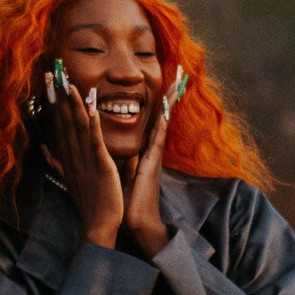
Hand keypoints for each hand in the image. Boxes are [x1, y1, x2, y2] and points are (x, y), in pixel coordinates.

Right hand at [43, 65, 124, 248]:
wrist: (98, 224)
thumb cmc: (89, 202)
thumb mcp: (69, 177)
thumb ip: (58, 161)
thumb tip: (44, 149)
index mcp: (68, 156)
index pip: (58, 124)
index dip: (52, 103)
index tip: (47, 84)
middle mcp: (73, 155)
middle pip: (63, 120)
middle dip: (57, 96)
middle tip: (50, 74)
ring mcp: (86, 159)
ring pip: (77, 126)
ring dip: (72, 104)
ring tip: (67, 83)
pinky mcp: (101, 165)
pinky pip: (95, 141)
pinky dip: (92, 125)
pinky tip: (91, 108)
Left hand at [120, 66, 184, 259]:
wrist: (135, 222)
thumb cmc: (126, 201)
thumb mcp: (119, 173)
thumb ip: (119, 159)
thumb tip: (113, 147)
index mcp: (144, 151)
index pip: (151, 120)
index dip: (157, 102)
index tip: (164, 83)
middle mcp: (152, 149)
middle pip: (162, 116)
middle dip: (171, 94)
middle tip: (181, 71)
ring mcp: (155, 155)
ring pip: (163, 121)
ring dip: (170, 101)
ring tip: (178, 80)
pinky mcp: (152, 162)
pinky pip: (158, 136)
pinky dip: (162, 120)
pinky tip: (165, 105)